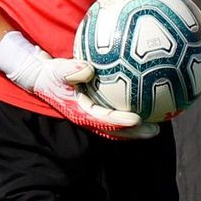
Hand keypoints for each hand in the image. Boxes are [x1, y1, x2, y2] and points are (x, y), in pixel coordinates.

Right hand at [0, 31, 153, 139]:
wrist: (39, 76)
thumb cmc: (48, 72)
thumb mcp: (54, 70)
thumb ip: (70, 70)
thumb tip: (89, 68)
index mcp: (81, 112)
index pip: (104, 120)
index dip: (120, 122)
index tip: (136, 120)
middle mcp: (89, 116)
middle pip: (116, 129)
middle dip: (136, 132)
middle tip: (156, 130)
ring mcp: (93, 112)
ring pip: (119, 124)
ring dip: (138, 125)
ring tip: (161, 121)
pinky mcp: (96, 105)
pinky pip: (116, 109)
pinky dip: (132, 108)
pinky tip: (150, 100)